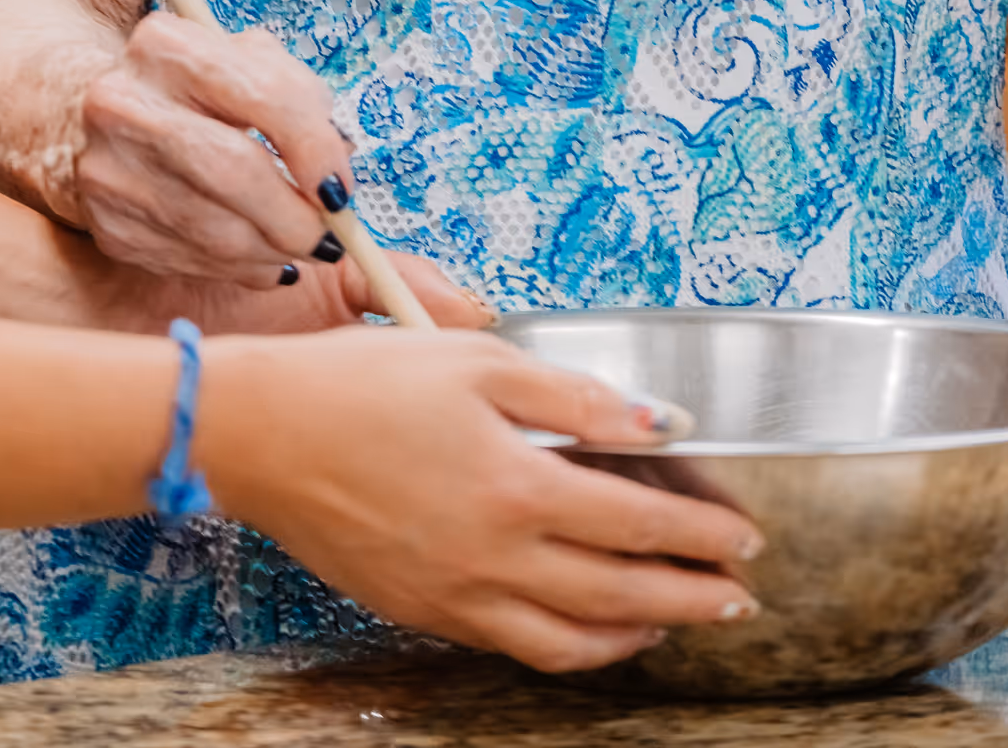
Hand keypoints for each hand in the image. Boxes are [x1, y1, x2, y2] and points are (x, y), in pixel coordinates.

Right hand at [77, 13, 487, 317]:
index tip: (344, 190)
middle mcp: (126, 96)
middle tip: (323, 236)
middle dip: (294, 218)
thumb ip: (332, 148)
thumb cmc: (206, 103)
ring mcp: (105, 161)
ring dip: (269, 253)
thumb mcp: (265, 93)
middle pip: (232, 169)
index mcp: (173, 43)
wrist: (79, 114)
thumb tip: (462, 301)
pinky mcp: (101, 216)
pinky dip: (232, 270)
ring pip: (211, 228)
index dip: (313, 148)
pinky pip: (184, 260)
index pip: (262, 92)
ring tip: (290, 249)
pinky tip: (249, 257)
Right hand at [201, 329, 761, 674]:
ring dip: (637, 633)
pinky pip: (516, 647)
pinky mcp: (424, 611)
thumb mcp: (477, 359)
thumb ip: (575, 398)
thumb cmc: (364, 382)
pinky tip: (585, 627)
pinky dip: (569, 647)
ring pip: (573, 641)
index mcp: (517, 486)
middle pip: (622, 594)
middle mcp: (495, 557)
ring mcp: (458, 595)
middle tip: (738, 596)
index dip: (702, 532)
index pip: (640, 523)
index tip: (744, 534)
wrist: (263, 434)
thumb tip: (660, 424)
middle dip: (693, 597)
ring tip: (674, 618)